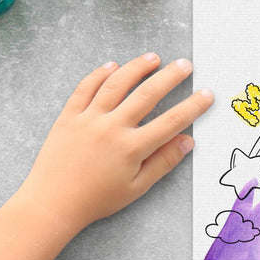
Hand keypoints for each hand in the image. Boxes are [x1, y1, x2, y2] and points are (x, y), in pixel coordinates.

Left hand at [15, 53, 212, 232]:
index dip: (192, 106)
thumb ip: (163, 162)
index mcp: (131, 148)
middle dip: (170, 77)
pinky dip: (100, 74)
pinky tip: (112, 65)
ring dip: (137, 68)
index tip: (206, 94)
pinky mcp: (69, 116)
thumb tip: (187, 142)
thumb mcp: (137, 187)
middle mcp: (112, 128)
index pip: (171, 121)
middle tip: (185, 65)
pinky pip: (85, 88)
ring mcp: (89, 119)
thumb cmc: (96, 199)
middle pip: (147, 94)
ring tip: (153, 57)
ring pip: (117, 84)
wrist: (53, 202)